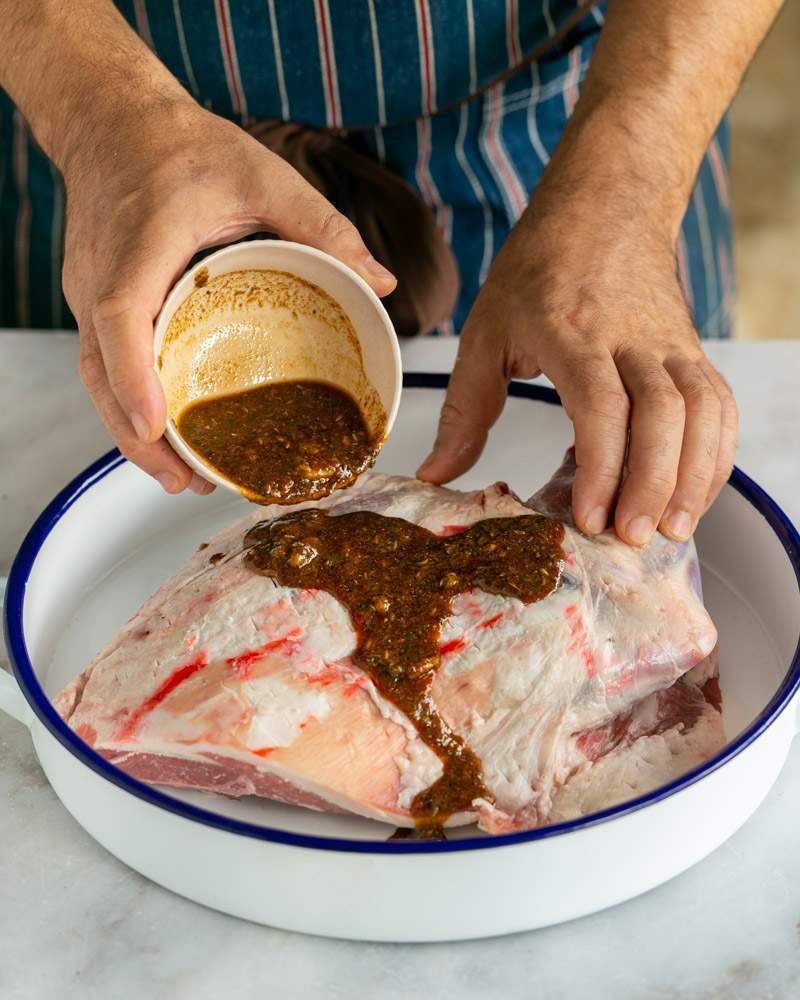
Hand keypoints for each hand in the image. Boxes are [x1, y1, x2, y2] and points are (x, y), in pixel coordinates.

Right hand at [62, 99, 394, 493]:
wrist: (116, 123)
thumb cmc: (185, 148)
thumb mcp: (262, 175)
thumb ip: (322, 226)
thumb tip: (381, 282)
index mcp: (141, 242)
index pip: (121, 315)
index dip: (134, 375)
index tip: (157, 424)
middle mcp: (101, 275)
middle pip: (103, 369)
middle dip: (139, 433)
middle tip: (186, 481)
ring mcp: (89, 292)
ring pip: (98, 377)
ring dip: (132, 432)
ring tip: (179, 478)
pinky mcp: (93, 302)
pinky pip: (102, 364)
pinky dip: (129, 405)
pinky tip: (164, 435)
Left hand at [417, 192, 736, 545]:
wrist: (605, 205)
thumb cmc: (540, 269)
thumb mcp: (486, 331)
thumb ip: (464, 407)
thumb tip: (436, 474)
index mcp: (574, 331)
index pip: (601, 405)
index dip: (601, 467)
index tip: (589, 518)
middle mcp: (632, 338)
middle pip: (663, 414)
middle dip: (653, 484)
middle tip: (631, 539)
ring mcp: (671, 343)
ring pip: (702, 411)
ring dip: (695, 475)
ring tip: (673, 531)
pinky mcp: (692, 350)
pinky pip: (719, 404)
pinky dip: (717, 453)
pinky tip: (696, 493)